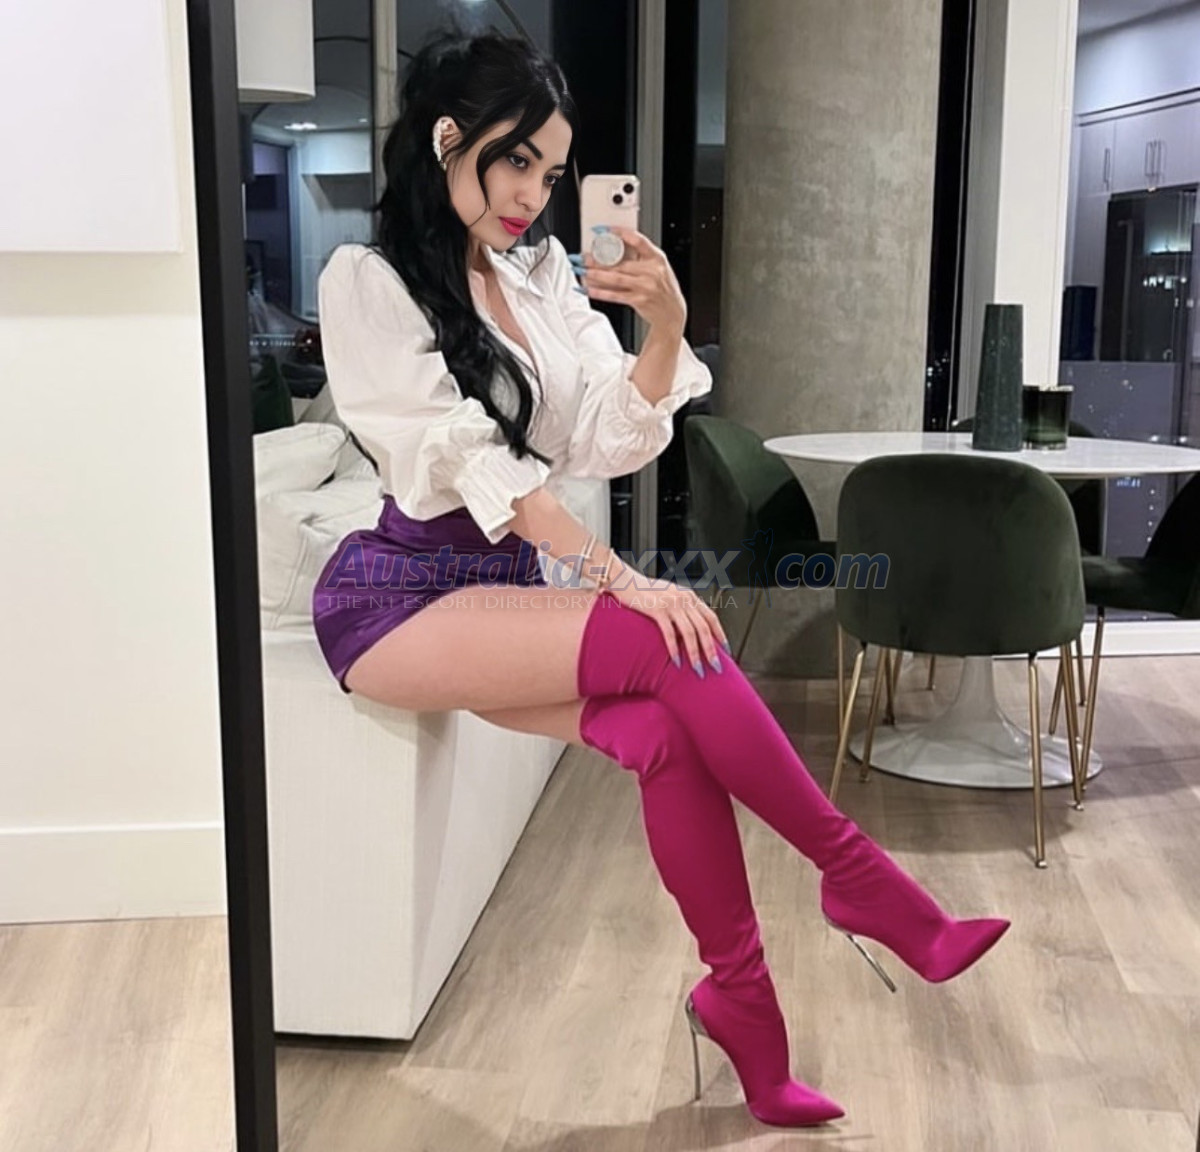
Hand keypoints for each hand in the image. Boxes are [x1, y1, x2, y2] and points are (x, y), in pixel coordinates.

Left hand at [571, 227, 686, 333]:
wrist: (672, 313)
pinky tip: (589, 289)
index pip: (638, 240)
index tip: (603, 230)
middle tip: (582, 257)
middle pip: (620, 262)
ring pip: (615, 278)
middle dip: (598, 260)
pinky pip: (615, 295)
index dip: (619, 233)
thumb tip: (613, 251)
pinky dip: (600, 292)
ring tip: (582, 271)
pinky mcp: (638, 300)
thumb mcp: (658, 268)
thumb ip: (640, 258)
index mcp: (657, 258)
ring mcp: (645, 286)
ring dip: (595, 275)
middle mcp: (652, 271)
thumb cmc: (663, 289)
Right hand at [608, 571, 730, 676]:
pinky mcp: (656, 609)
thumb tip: (692, 628)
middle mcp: (683, 598)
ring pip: (689, 632)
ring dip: (695, 653)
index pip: (711, 616)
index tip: (726, 650)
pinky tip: (677, 660)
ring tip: (698, 668)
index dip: (720, 634)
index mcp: (689, 595)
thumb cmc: (644, 591)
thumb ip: (682, 608)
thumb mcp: (670, 595)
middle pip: (704, 627)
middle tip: (716, 666)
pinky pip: (669, 632)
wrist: (624, 579)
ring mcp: (670, 603)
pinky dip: (674, 648)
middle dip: (711, 649)